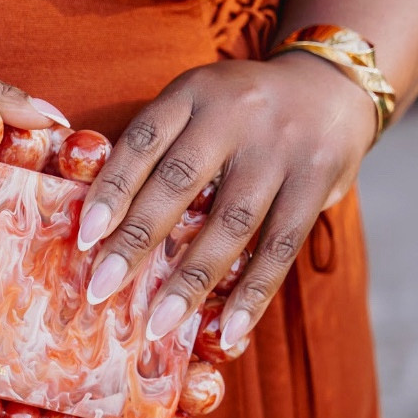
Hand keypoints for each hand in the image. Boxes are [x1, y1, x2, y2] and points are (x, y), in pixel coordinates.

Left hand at [74, 52, 379, 349]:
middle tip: (102, 289)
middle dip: (137, 241)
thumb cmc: (240, 111)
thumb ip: (160, 148)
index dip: (112, 190)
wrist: (331, 87)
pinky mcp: (316, 182)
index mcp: (194, 93)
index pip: (144, 141)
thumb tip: (104, 224)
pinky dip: (252, 294)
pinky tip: (228, 330)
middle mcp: (235, 115)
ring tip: (159, 324)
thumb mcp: (197, 104)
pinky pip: (279, 247)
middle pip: (179, 183)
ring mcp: (279, 150)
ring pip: (229, 223)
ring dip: (191, 280)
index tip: (86, 238)